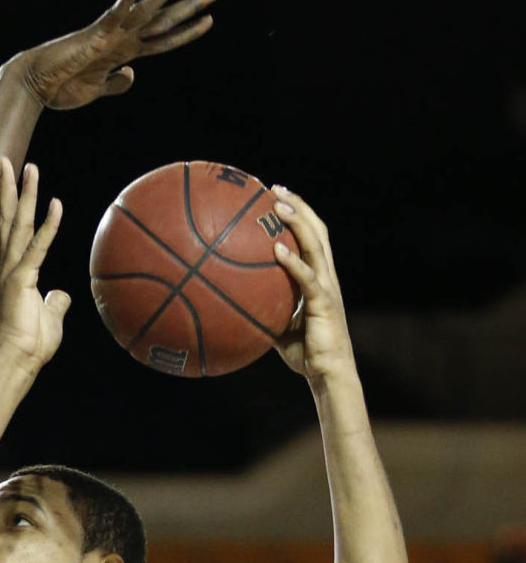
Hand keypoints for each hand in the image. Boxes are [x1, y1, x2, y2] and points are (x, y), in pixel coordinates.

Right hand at [0, 159, 68, 373]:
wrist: (18, 360)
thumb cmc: (31, 343)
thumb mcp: (49, 315)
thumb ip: (55, 301)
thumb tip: (62, 295)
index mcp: (13, 272)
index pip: (8, 232)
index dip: (4, 206)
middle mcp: (8, 266)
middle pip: (8, 219)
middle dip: (7, 187)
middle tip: (5, 159)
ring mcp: (13, 271)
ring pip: (18, 224)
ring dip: (24, 193)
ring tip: (28, 166)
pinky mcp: (22, 279)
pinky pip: (39, 246)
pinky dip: (49, 225)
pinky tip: (56, 202)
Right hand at [16, 0, 217, 110]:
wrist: (36, 85)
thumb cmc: (62, 87)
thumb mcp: (97, 90)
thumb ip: (117, 84)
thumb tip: (133, 75)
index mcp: (125, 52)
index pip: (163, 40)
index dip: (186, 32)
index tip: (208, 21)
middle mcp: (122, 38)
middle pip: (163, 20)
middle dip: (190, 6)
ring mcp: (110, 34)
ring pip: (145, 10)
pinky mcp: (95, 34)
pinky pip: (114, 13)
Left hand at [270, 188, 354, 383]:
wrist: (328, 374)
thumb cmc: (306, 354)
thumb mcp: (279, 328)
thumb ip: (265, 311)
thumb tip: (235, 306)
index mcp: (319, 278)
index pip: (311, 237)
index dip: (297, 215)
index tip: (275, 197)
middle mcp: (326, 276)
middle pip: (316, 230)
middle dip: (297, 205)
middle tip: (274, 188)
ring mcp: (327, 287)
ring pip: (315, 244)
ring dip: (297, 221)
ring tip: (278, 205)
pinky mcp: (324, 303)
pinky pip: (307, 278)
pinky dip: (293, 262)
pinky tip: (276, 250)